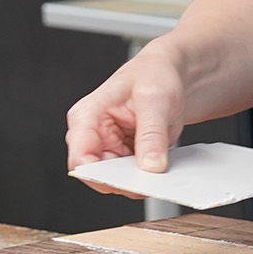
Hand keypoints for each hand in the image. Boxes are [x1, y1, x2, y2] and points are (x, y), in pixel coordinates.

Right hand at [65, 48, 186, 194]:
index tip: (127, 182)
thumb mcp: (156, 99)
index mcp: (87, 115)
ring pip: (115, 180)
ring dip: (136, 180)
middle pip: (97, 175)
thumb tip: (150, 166)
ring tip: (158, 166)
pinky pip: (130, 176)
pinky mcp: (125, 154)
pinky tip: (158, 164)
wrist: (172, 71)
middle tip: (150, 177)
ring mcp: (109, 146)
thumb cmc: (155, 73)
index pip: (81, 158)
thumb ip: (151, 134)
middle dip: (123, 181)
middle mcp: (93, 133)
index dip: (101, 176)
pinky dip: (145, 176)